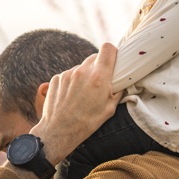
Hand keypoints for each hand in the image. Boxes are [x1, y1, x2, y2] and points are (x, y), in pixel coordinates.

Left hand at [30, 43, 121, 165]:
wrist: (59, 130)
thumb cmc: (87, 122)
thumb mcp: (110, 109)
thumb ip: (117, 91)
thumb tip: (122, 83)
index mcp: (99, 77)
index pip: (108, 48)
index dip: (112, 52)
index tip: (113, 59)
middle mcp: (82, 71)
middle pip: (94, 57)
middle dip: (99, 66)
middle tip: (99, 81)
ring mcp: (67, 74)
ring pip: (81, 68)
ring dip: (84, 76)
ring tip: (83, 94)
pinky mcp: (56, 78)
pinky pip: (69, 75)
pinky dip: (72, 82)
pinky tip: (71, 97)